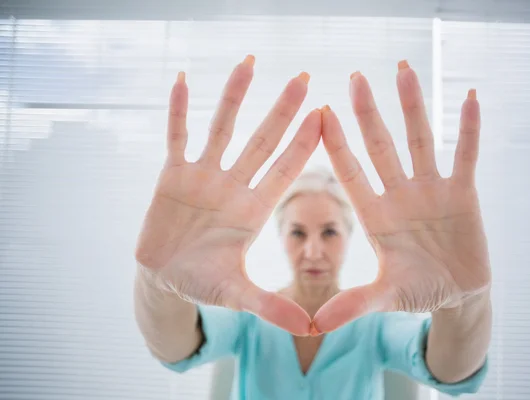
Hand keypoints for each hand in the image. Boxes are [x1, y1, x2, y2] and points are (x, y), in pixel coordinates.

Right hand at [135, 56, 319, 335]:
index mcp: (253, 209)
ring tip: (250, 63)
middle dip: (282, 111)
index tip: (325, 116)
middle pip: (261, 141)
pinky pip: (178, 136)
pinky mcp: (172, 175)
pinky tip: (184, 79)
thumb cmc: (203, 282)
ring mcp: (203, 176)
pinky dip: (180, 110)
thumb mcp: (236, 294)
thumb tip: (309, 329)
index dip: (303, 144)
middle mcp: (233, 185)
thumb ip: (269, 306)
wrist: (165, 277)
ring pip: (223, 129)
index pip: (284, 170)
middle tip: (305, 78)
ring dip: (235, 97)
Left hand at [313, 62, 491, 333]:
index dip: (337, 146)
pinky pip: (465, 154)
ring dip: (414, 107)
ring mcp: (431, 190)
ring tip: (404, 70)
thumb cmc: (417, 291)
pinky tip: (470, 97)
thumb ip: (355, 304)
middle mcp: (399, 194)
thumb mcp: (387, 297)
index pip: (351, 173)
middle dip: (369, 114)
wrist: (456, 293)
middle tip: (355, 78)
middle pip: (381, 147)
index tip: (320, 115)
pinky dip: (468, 129)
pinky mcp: (463, 192)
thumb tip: (316, 325)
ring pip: (419, 141)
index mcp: (376, 215)